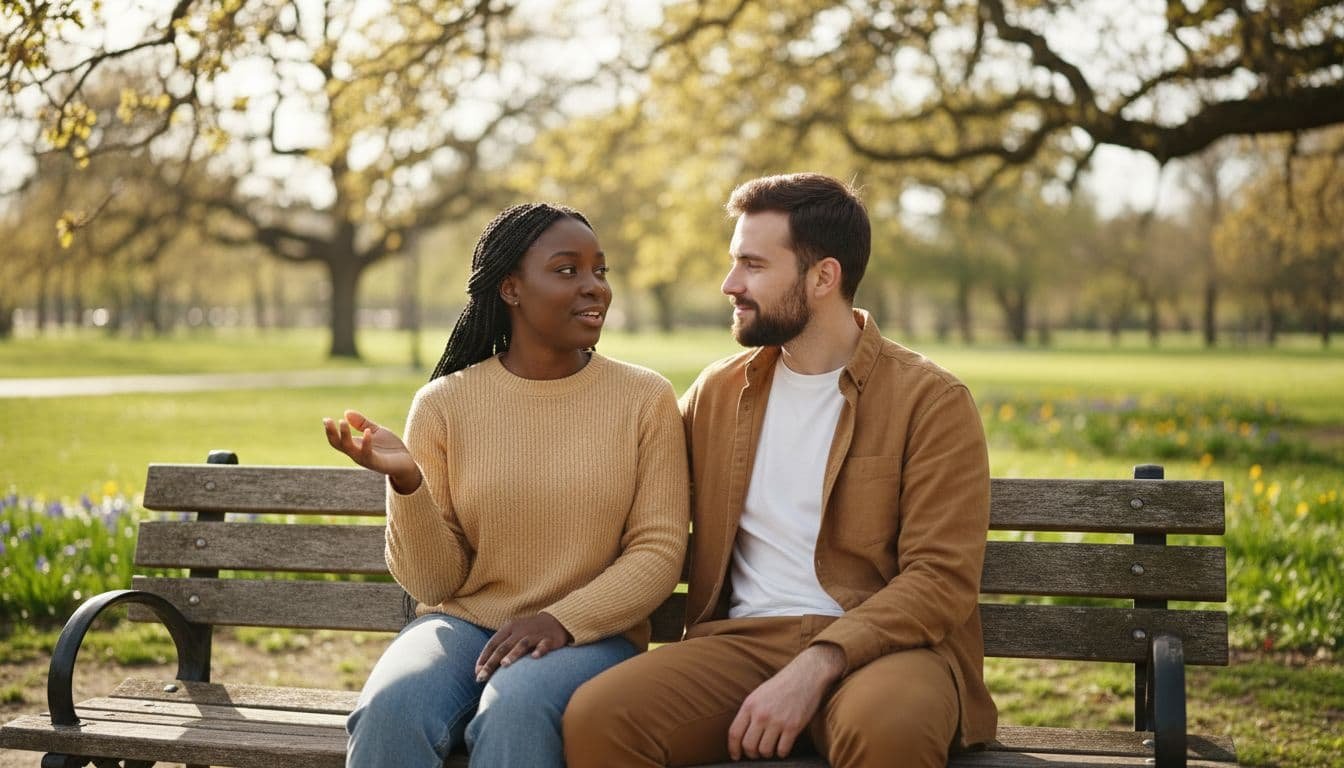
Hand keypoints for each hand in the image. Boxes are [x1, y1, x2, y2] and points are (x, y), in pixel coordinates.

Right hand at [322, 410, 420, 492]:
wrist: (406, 462)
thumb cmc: (389, 448)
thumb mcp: (375, 431)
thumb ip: (362, 423)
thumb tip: (346, 412)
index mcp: (355, 446)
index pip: (337, 440)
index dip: (330, 430)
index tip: (325, 419)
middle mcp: (357, 453)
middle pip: (338, 444)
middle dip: (331, 433)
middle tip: (328, 421)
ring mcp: (365, 458)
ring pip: (349, 449)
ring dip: (344, 436)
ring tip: (342, 422)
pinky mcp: (376, 463)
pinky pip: (368, 453)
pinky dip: (367, 443)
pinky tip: (368, 431)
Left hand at [474, 612, 571, 681]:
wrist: (556, 621)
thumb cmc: (529, 633)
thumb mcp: (514, 636)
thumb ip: (501, 650)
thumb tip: (482, 670)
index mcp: (509, 628)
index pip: (493, 643)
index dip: (484, 657)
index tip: (477, 672)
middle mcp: (520, 630)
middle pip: (503, 646)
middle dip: (491, 662)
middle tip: (482, 677)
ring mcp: (535, 634)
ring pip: (522, 644)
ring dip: (513, 654)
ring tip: (504, 664)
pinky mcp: (549, 639)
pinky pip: (544, 645)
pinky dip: (539, 650)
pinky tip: (534, 657)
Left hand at [727, 643, 845, 759]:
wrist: (806, 674)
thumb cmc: (782, 684)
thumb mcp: (759, 694)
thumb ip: (749, 712)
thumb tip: (742, 734)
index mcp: (750, 705)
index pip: (734, 733)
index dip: (733, 748)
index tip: (736, 756)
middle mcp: (761, 714)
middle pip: (748, 745)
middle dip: (751, 754)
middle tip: (756, 754)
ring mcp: (777, 721)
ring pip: (765, 751)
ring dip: (767, 754)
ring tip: (771, 749)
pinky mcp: (793, 726)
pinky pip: (782, 750)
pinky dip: (782, 753)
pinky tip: (783, 747)